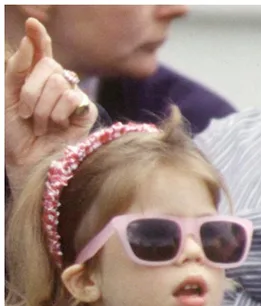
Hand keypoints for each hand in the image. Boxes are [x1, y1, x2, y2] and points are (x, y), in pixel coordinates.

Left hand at [5, 18, 96, 192]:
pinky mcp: (86, 112)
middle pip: (49, 66)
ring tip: (42, 125)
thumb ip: (17, 68)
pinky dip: (59, 114)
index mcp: (35, 77)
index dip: (39, 37)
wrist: (28, 162)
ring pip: (60, 83)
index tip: (33, 23)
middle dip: (31, 90)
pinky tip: (58, 128)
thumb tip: (31, 41)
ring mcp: (73, 97)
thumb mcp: (7, 96)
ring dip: (43, 108)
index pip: (41, 50)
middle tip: (27, 114)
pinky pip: (74, 99)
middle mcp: (56, 84)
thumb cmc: (15, 133)